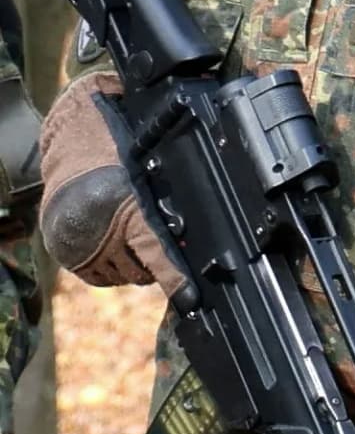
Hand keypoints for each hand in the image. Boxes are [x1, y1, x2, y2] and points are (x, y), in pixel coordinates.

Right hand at [38, 73, 172, 290]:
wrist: (74, 135)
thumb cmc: (122, 148)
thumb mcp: (157, 172)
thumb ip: (178, 207)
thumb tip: (213, 244)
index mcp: (123, 204)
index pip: (157, 254)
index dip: (176, 279)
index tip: (191, 298)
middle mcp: (96, 227)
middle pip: (142, 272)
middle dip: (158, 263)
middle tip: (160, 240)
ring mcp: (76, 241)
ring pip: (123, 276)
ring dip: (135, 265)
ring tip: (136, 237)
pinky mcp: (63, 249)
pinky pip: (100, 276)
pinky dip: (114, 266)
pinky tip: (118, 244)